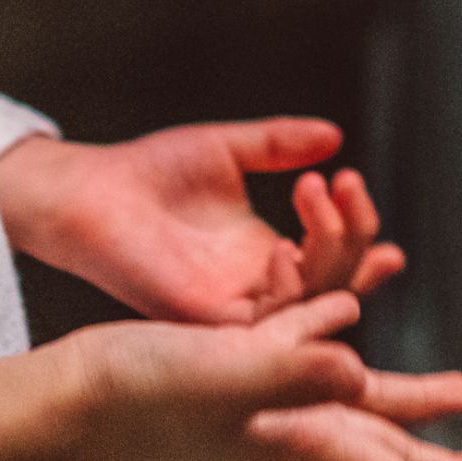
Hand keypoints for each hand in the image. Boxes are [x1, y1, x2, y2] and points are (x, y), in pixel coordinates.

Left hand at [0, 120, 405, 322]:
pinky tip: (285, 249)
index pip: (334, 258)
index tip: (369, 198)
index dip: (363, 237)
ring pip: (312, 303)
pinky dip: (287, 291)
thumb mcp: (228, 148)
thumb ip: (280, 143)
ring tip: (316, 190)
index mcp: (265, 251)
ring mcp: (235, 305)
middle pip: (336, 281)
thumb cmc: (150, 171)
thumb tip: (335, 135)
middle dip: (354, 234)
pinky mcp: (207, 319)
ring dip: (329, 250)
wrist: (92, 188)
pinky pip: (265, 325)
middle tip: (345, 183)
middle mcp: (257, 284)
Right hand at [73, 293, 461, 460]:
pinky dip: (344, 353)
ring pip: (359, 410)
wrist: (74, 394)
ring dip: (413, 413)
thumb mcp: (219, 372)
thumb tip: (352, 369)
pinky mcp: (241, 374)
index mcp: (294, 436)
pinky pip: (314, 362)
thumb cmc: (139, 391)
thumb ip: (285, 368)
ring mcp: (264, 405)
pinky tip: (352, 331)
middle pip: (386, 455)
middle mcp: (288, 428)